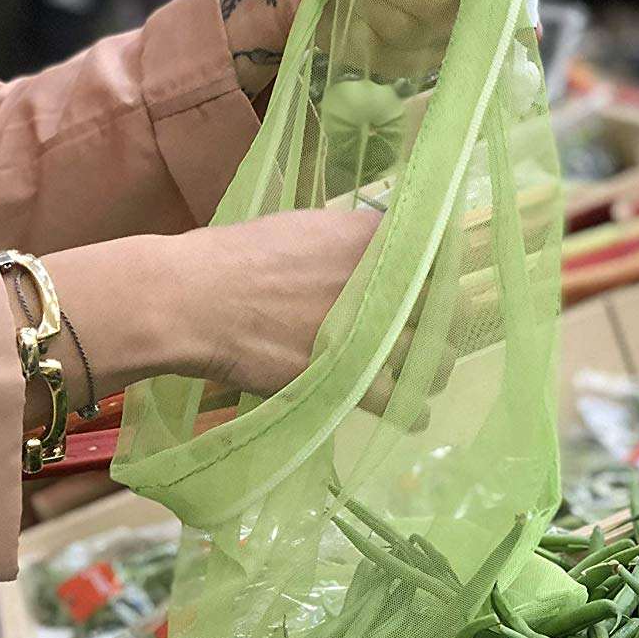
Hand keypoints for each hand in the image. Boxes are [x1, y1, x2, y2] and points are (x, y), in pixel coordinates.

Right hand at [25, 208, 453, 438]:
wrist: (191, 299)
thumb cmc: (234, 257)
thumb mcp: (300, 227)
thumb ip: (346, 237)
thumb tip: (374, 243)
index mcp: (369, 238)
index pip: (437, 254)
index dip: (444, 274)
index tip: (439, 285)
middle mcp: (378, 282)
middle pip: (445, 306)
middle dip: (447, 320)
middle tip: (438, 329)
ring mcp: (367, 331)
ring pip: (431, 356)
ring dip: (435, 365)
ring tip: (429, 371)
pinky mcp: (348, 376)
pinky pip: (399, 399)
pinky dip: (412, 407)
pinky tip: (416, 410)